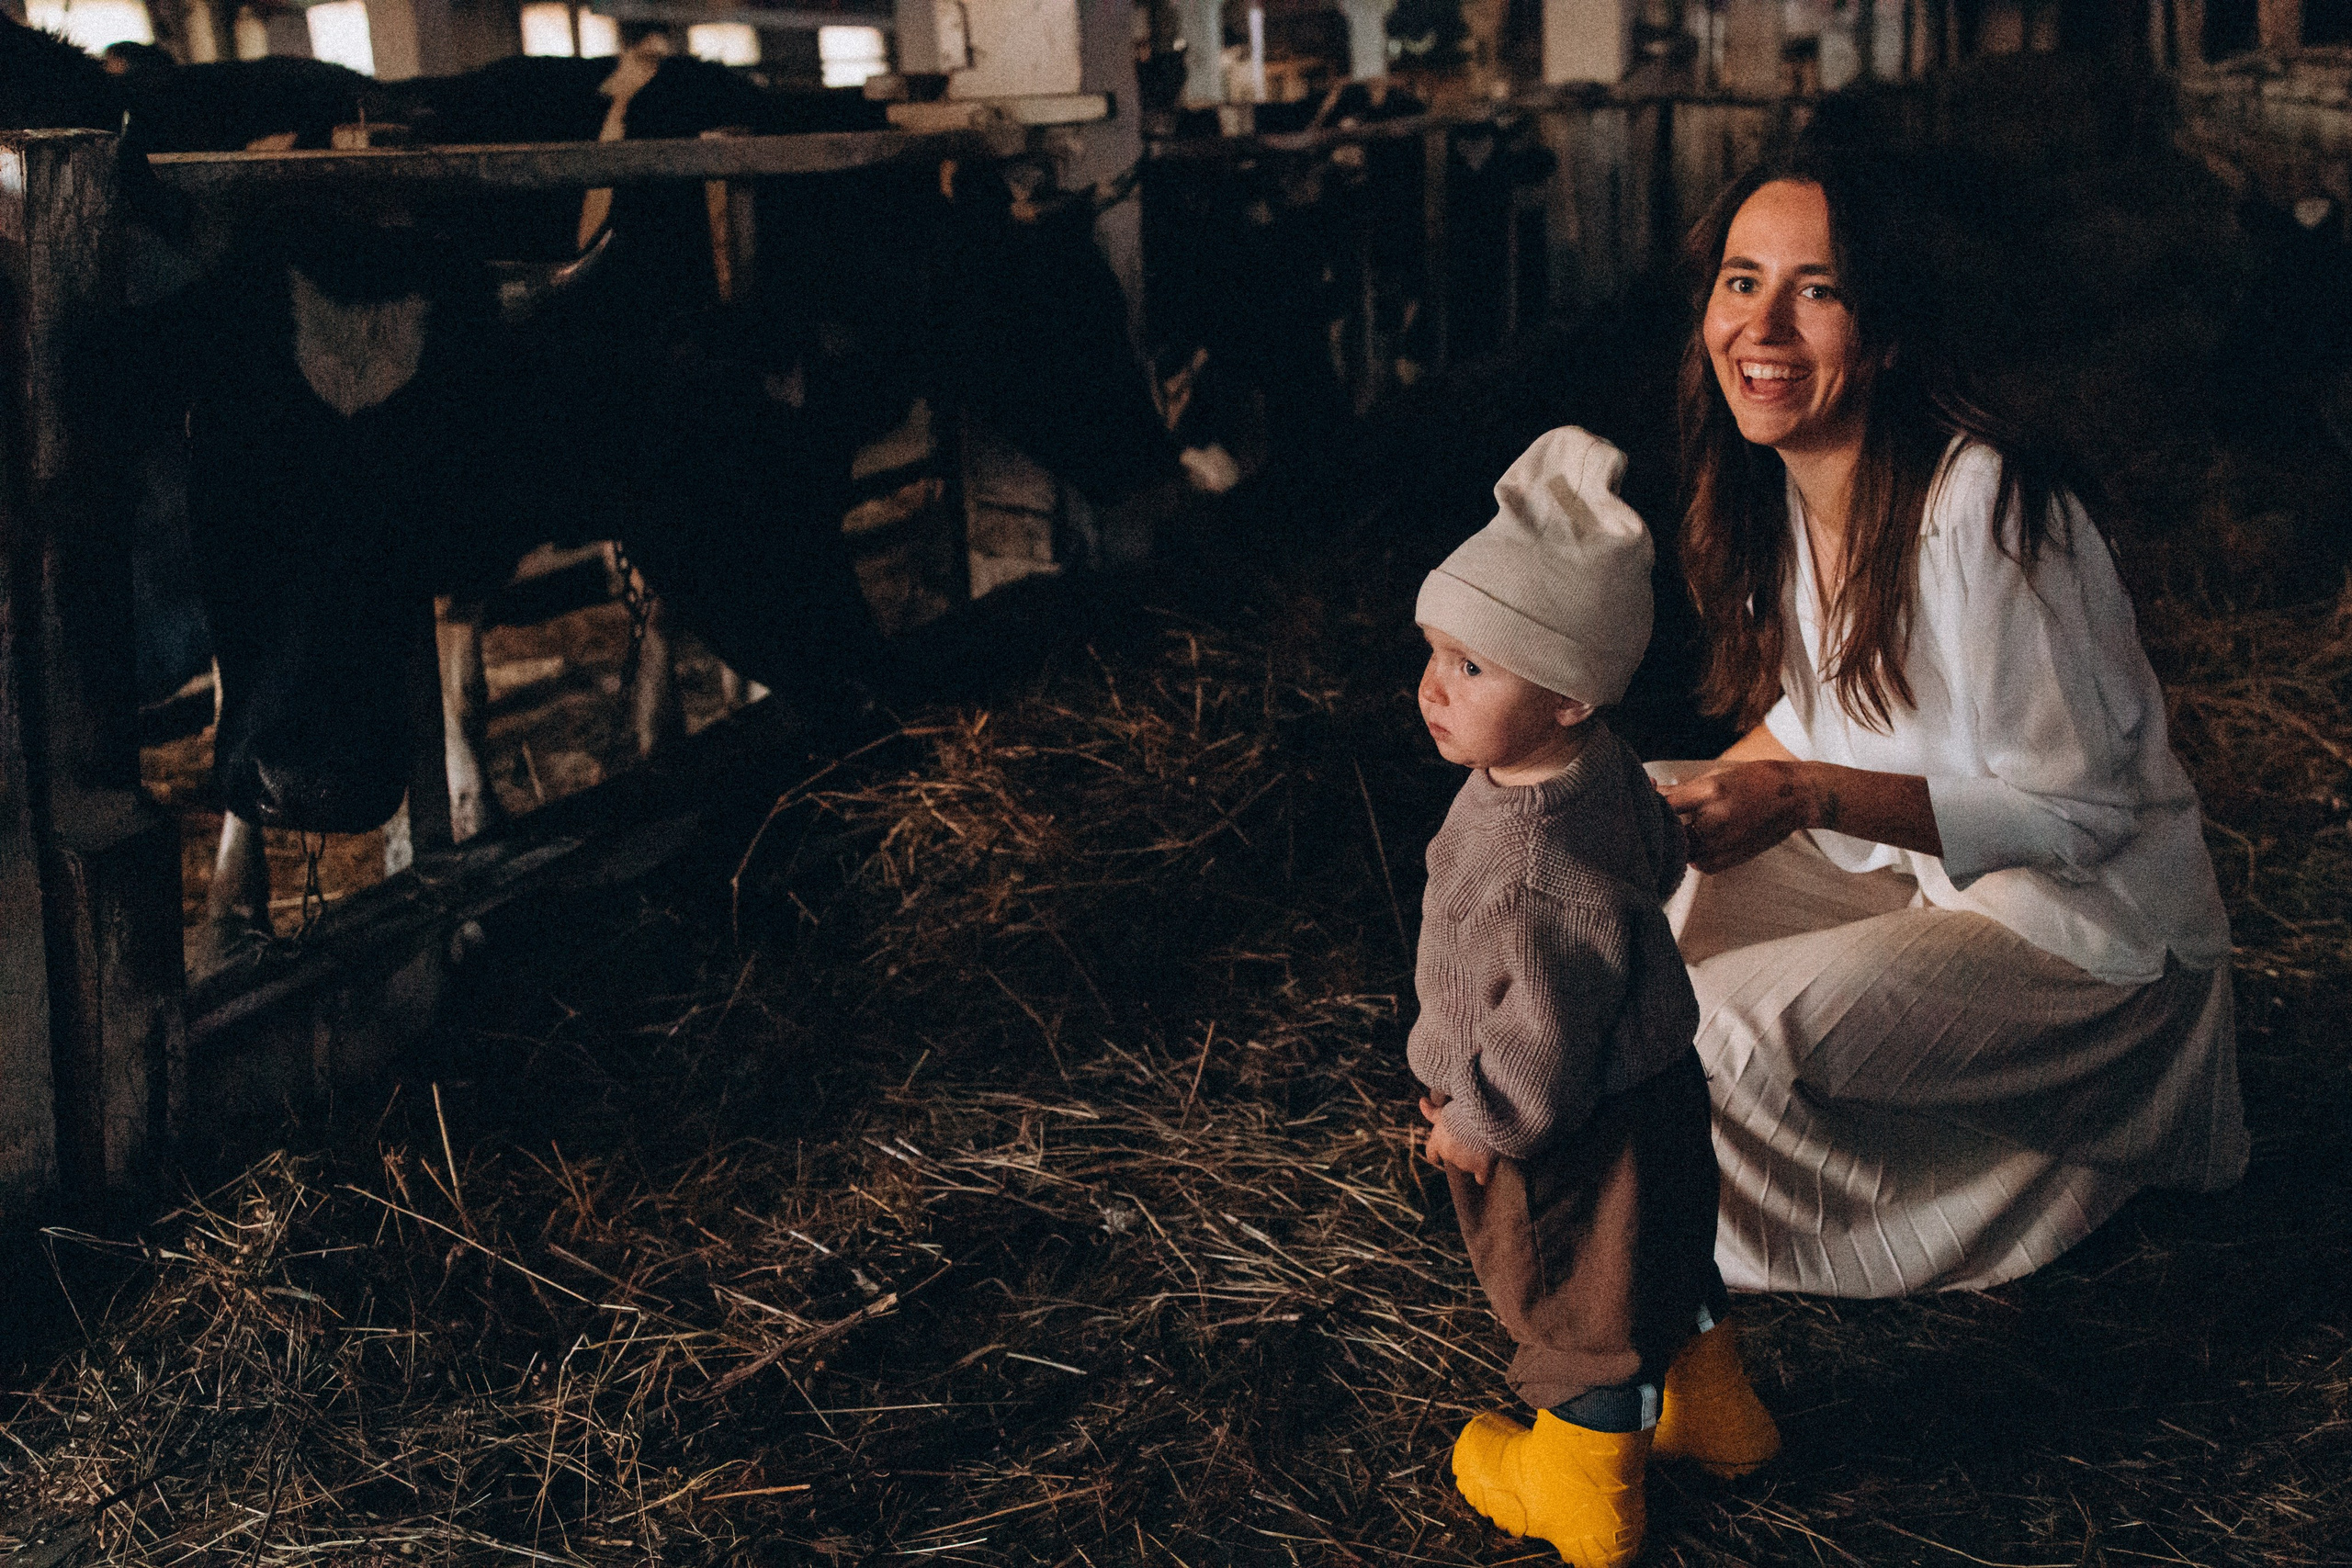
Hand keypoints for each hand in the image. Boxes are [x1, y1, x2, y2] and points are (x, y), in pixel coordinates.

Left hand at [1418, 1095, 1497, 1185]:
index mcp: (1438, 1142)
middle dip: (1460, 1150)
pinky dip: (1485, 1173)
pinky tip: (1489, 1165)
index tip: (1443, 1150)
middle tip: (1470, 1136)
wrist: (1483, 1117)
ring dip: (1473, 1157)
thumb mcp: (1446, 1110)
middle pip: (1452, 1158)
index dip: (1437, 1152)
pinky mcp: (1482, 1168)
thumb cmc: (1462, 1111)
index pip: (1431, 1154)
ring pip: (1467, 1165)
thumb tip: (1422, 1102)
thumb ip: (1433, 1111)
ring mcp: (1465, 1164)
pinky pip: (1482, 1177)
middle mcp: (1449, 1155)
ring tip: (1482, 1140)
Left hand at [1660, 759, 1818, 874]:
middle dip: (1653, 823)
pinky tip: (1688, 839)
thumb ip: (1678, 790)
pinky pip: (1689, 861)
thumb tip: (1647, 790)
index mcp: (1709, 794)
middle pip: (1664, 832)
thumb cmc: (1753, 781)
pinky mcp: (1721, 864)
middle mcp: (1712, 824)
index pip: (1662, 804)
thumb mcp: (1714, 777)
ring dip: (1668, 840)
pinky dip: (1684, 852)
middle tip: (1645, 813)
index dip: (1646, 798)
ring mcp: (1717, 848)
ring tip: (1668, 826)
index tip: (1643, 791)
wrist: (1794, 800)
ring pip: (1674, 850)